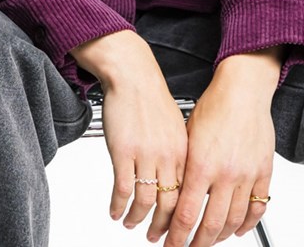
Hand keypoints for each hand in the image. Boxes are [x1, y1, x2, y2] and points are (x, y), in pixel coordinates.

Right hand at [69, 30, 187, 233]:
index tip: (177, 230)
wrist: (132, 74)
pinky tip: (115, 211)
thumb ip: (177, 153)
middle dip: (162, 228)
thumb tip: (177, 179)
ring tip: (130, 224)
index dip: (182, 217)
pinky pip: (123, 189)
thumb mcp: (174, 126)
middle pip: (169, 204)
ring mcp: (146, 155)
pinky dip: (118, 206)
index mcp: (183, 150)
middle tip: (156, 238)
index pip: (188, 195)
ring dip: (137, 219)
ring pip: (145, 202)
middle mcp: (168, 155)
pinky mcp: (123, 152)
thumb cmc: (150, 96)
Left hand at [161, 47, 282, 245]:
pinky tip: (239, 229)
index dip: (176, 237)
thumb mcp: (187, 136)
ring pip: (235, 221)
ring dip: (220, 236)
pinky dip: (248, 223)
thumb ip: (183, 168)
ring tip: (210, 240)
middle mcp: (225, 174)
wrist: (243, 90)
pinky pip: (258, 207)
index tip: (169, 244)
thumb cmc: (214, 106)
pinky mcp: (263, 172)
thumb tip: (173, 195)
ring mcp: (247, 175)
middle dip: (196, 244)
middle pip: (210, 225)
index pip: (186, 215)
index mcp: (202, 165)